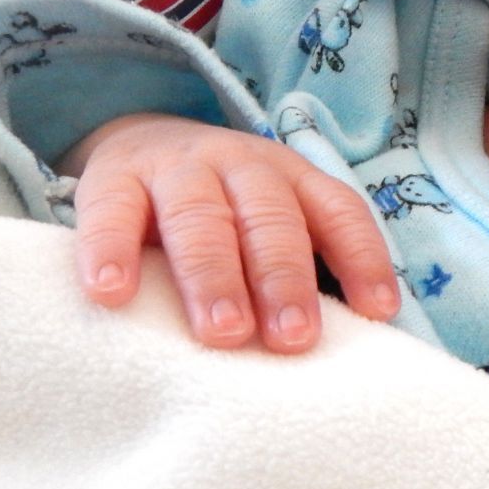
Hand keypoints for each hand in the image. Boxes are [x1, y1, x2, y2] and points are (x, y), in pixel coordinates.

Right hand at [64, 113, 398, 351]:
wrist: (139, 142)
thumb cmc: (224, 212)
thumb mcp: (270, 223)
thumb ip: (304, 268)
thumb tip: (347, 346)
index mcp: (291, 178)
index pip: (338, 212)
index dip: (362, 258)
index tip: (377, 312)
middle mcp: (240, 165)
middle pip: (269, 218)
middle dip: (284, 279)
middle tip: (291, 339)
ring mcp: (176, 168)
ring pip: (199, 217)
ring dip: (214, 277)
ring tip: (223, 333)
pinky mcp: (111, 178)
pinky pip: (112, 211)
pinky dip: (110, 251)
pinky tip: (112, 293)